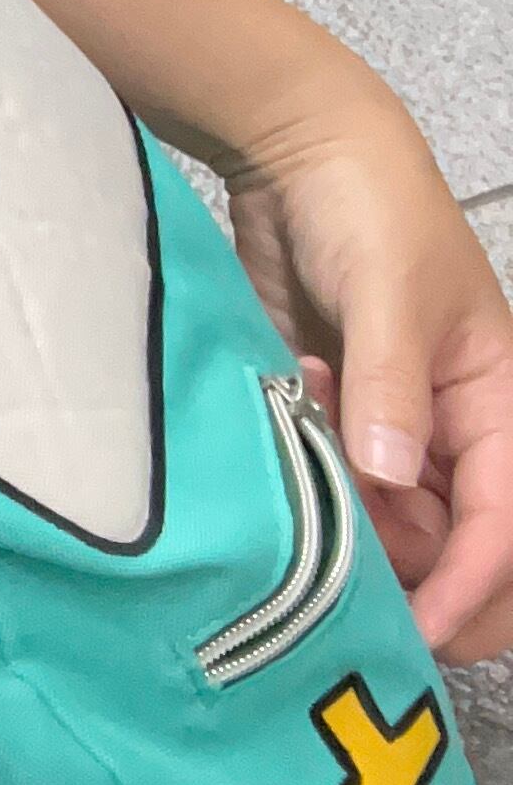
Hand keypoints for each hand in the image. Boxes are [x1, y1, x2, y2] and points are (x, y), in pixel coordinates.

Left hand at [223, 85, 512, 662]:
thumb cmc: (371, 210)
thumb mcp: (389, 294)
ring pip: (389, 528)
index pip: (503, 525)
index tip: (415, 631)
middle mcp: (455, 432)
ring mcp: (393, 429)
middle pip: (453, 548)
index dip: (467, 586)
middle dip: (409, 572)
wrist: (298, 153)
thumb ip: (390, 387)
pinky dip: (313, 480)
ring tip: (310, 443)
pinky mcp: (335, 419)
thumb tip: (390, 476)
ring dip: (349, 521)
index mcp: (500, 406)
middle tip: (342, 567)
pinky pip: (334, 488)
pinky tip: (293, 407)